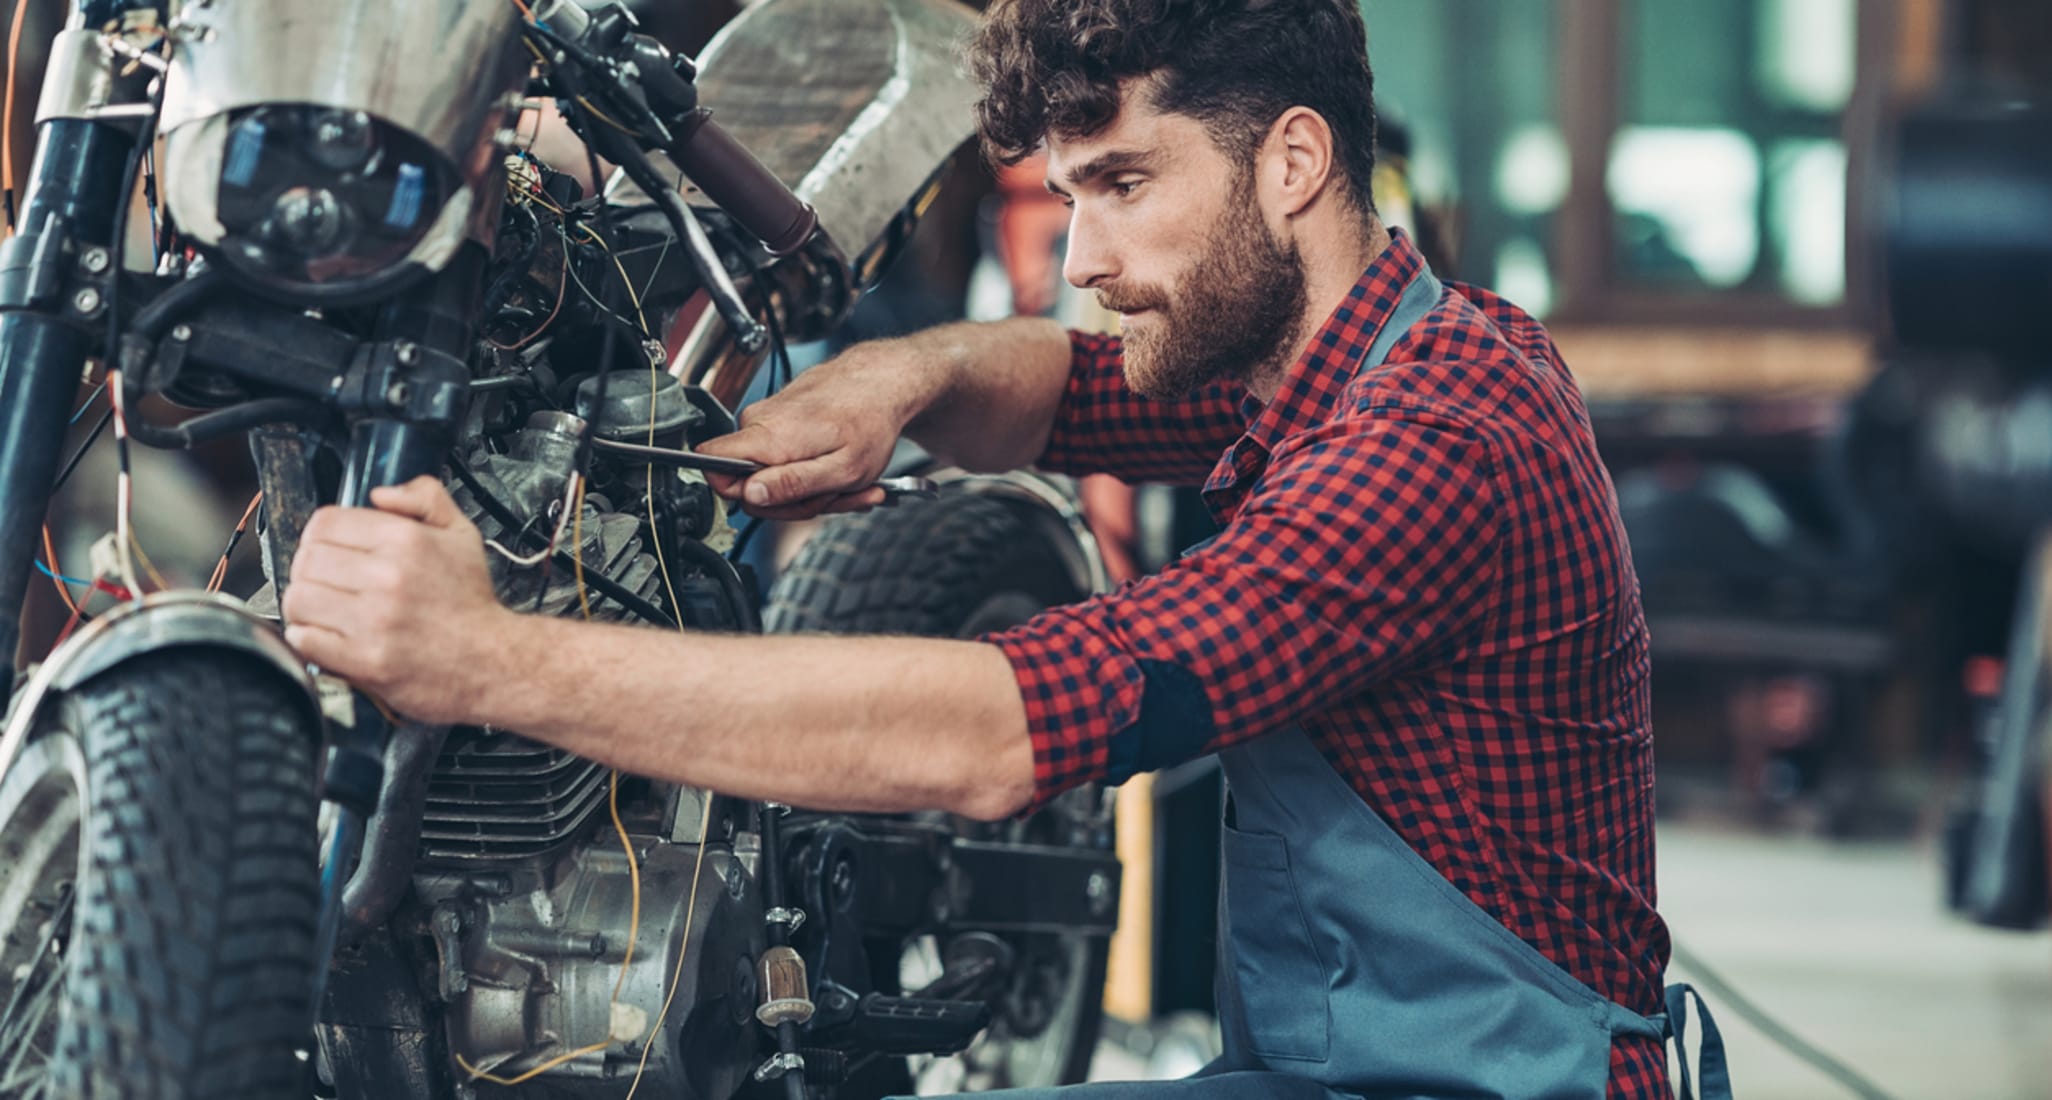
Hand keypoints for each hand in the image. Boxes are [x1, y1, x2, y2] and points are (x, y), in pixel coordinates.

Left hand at [281, 476, 510, 724]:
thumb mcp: (462, 535)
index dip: (321, 534)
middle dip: (311, 569)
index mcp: (405, 541)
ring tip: (325, 609)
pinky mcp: (365, 661)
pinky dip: (308, 638)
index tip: (330, 548)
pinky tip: (329, 636)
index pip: (325, 523)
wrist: (494, 662)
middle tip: (327, 581)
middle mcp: (387, 578)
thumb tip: (379, 494)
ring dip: (306, 604)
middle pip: (307, 560)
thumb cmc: (472, 603)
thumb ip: (425, 499)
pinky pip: (305, 639)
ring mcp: (374, 622)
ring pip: (299, 599)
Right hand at [697, 343, 921, 519]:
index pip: (711, 466)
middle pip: (750, 484)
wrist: (881, 383)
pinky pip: (783, 459)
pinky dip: (813, 470)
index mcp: (769, 437)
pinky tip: (837, 467)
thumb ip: (791, 485)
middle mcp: (760, 423)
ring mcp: (767, 419)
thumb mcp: (840, 470)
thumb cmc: (870, 422)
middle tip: (833, 494)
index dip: (742, 496)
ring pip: (772, 476)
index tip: (780, 500)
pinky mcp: (778, 420)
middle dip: (793, 501)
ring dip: (812, 489)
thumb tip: (750, 495)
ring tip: (846, 481)